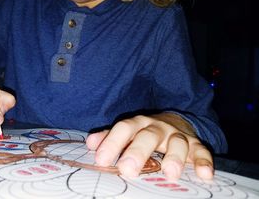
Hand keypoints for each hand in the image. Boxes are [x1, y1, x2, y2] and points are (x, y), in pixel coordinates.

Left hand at [86, 113, 213, 180]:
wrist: (174, 121)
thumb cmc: (145, 131)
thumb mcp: (128, 131)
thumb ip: (110, 137)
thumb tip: (90, 143)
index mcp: (138, 124)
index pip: (124, 129)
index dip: (112, 142)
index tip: (102, 159)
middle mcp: (157, 127)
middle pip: (148, 136)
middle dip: (138, 151)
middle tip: (128, 169)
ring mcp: (177, 135)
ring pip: (177, 142)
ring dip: (174, 157)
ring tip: (170, 173)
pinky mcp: (195, 144)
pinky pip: (202, 151)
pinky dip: (204, 162)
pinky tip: (204, 175)